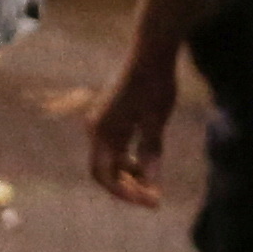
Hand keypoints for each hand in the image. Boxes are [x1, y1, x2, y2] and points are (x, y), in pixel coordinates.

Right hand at [89, 42, 181, 208]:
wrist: (152, 50)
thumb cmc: (155, 83)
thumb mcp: (156, 121)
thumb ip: (151, 152)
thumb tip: (151, 184)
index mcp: (103, 132)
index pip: (104, 175)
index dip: (124, 192)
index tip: (148, 201)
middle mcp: (96, 129)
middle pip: (105, 171)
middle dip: (127, 187)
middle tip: (153, 198)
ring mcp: (101, 123)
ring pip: (111, 161)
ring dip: (129, 175)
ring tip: (153, 183)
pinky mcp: (111, 118)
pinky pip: (115, 148)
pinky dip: (129, 160)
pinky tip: (147, 164)